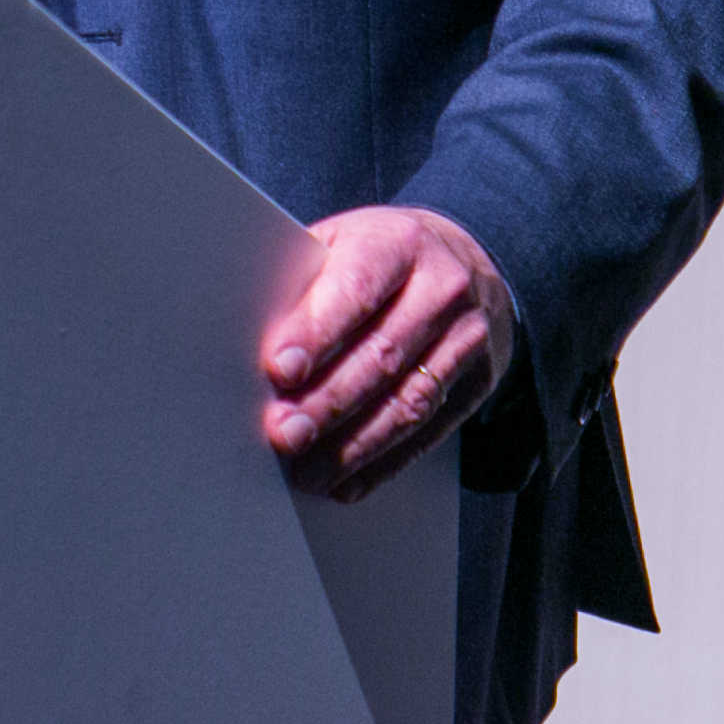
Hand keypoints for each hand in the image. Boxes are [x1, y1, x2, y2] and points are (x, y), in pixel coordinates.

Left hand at [260, 205, 514, 501]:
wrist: (468, 264)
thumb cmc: (379, 255)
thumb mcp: (343, 241)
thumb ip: (305, 280)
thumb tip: (244, 332)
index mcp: (397, 244)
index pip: (356, 288)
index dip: (317, 331)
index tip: (280, 369)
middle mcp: (441, 289)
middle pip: (382, 354)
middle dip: (329, 401)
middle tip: (284, 432)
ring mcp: (467, 339)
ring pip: (409, 401)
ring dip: (354, 444)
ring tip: (308, 471)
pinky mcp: (479, 383)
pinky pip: (431, 430)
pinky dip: (385, 462)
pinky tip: (348, 482)